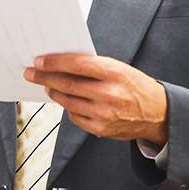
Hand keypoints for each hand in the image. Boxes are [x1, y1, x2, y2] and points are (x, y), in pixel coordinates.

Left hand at [26, 54, 168, 144]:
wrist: (157, 113)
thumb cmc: (136, 87)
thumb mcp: (120, 69)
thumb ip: (94, 67)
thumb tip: (63, 63)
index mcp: (114, 73)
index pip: (76, 65)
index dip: (54, 62)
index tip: (39, 61)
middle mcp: (108, 94)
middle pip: (67, 84)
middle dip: (45, 77)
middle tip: (31, 73)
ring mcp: (104, 113)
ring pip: (67, 102)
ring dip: (53, 92)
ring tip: (48, 85)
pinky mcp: (101, 128)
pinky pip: (74, 117)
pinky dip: (68, 108)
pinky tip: (69, 102)